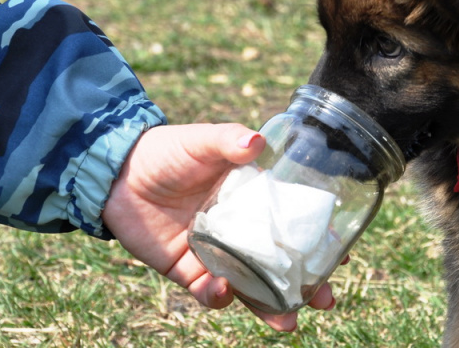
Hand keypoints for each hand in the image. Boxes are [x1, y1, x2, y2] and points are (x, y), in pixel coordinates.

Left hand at [102, 123, 337, 331]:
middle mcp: (240, 228)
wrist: (115, 172)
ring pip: (251, 285)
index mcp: (254, 196)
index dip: (319, 237)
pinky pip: (209, 291)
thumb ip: (228, 140)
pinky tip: (224, 289)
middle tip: (326, 298)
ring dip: (270, 304)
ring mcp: (216, 251)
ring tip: (288, 319)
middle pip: (281, 262)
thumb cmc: (166, 150)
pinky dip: (219, 295)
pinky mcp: (187, 269)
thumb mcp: (202, 140)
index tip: (342, 250)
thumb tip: (258, 141)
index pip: (295, 220)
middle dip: (305, 284)